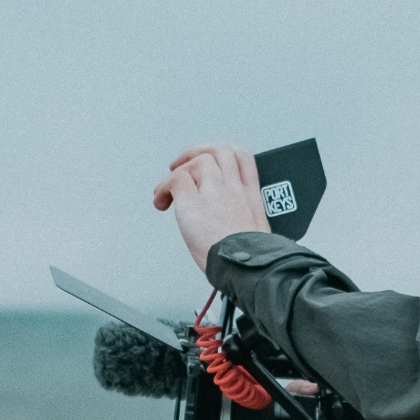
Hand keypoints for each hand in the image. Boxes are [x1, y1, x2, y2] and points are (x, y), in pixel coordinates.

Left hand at [153, 144, 273, 277]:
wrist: (245, 269)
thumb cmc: (249, 261)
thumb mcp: (257, 234)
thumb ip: (242, 219)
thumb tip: (228, 228)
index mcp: (252, 197)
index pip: (245, 159)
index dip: (227, 157)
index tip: (215, 166)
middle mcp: (235, 188)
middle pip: (220, 150)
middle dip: (198, 152)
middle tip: (183, 165)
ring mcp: (215, 192)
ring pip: (199, 160)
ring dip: (180, 169)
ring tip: (168, 187)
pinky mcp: (193, 202)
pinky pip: (175, 180)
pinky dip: (164, 187)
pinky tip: (162, 202)